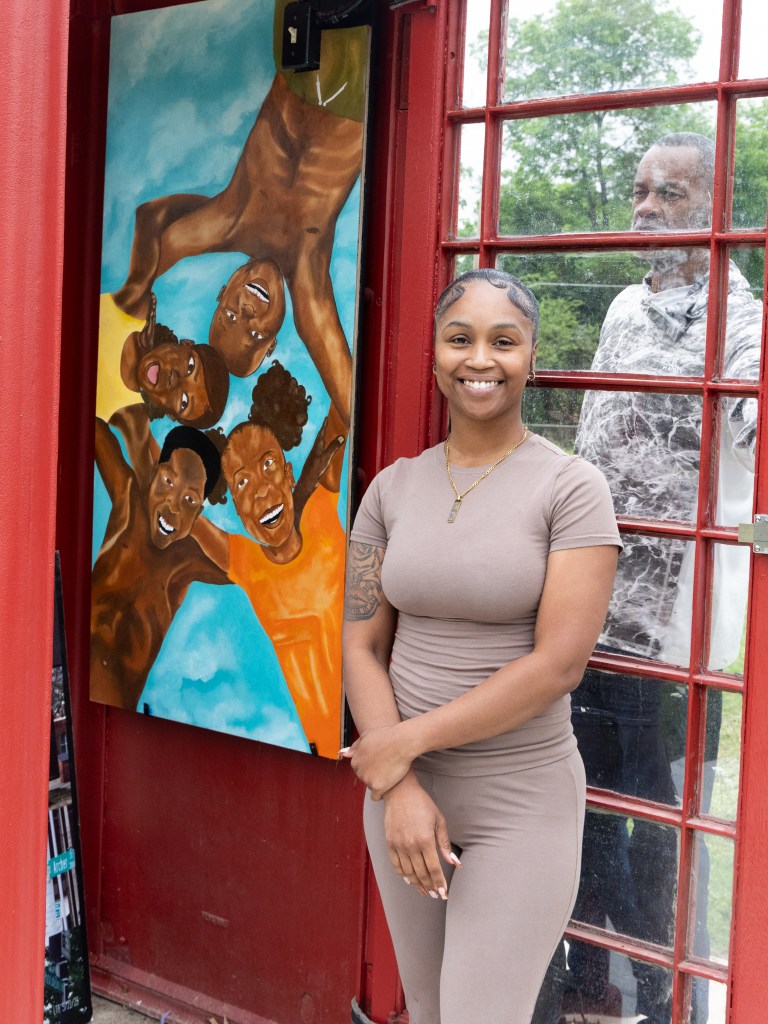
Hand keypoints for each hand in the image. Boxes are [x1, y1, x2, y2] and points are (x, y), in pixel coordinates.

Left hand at [339, 724, 413, 799]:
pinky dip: (381, 794)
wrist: (401, 742)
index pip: (359, 769)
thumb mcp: (366, 736)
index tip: (379, 762)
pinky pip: (376, 797)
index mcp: (355, 760)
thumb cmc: (386, 737)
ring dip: (378, 783)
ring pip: (371, 787)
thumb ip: (355, 747)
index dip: (370, 766)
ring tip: (389, 774)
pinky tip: (388, 786)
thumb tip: (344, 754)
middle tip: (386, 767)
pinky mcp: (377, 787)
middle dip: (373, 775)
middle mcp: (359, 771)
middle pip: (365, 779)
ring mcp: (367, 779)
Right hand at [382, 773, 459, 897]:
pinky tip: (409, 880)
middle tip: (436, 895)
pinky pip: (396, 865)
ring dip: (417, 884)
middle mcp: (411, 846)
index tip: (444, 892)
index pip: (434, 869)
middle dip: (430, 886)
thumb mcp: (439, 821)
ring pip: (408, 873)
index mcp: (425, 840)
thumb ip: (444, 843)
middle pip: (421, 874)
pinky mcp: (390, 843)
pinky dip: (403, 875)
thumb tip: (454, 862)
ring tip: (425, 891)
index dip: (439, 882)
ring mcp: (398, 845)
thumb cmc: (423, 804)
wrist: (400, 792)